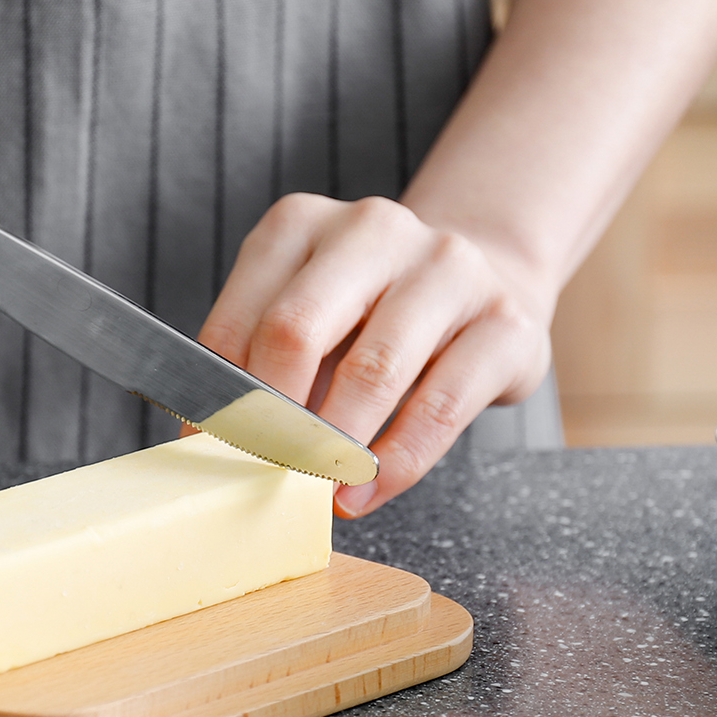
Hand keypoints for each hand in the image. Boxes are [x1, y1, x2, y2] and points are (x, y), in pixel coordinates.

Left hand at [198, 194, 554, 516]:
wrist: (484, 286)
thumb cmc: (374, 317)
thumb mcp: (311, 321)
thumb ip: (266, 367)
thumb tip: (215, 449)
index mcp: (301, 224)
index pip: (242, 321)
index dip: (219, 400)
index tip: (212, 457)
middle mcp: (373, 229)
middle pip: (297, 330)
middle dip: (272, 419)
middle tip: (264, 475)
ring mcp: (447, 267)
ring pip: (374, 370)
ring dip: (336, 447)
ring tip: (319, 491)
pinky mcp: (504, 321)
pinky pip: (441, 404)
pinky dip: (397, 461)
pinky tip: (370, 489)